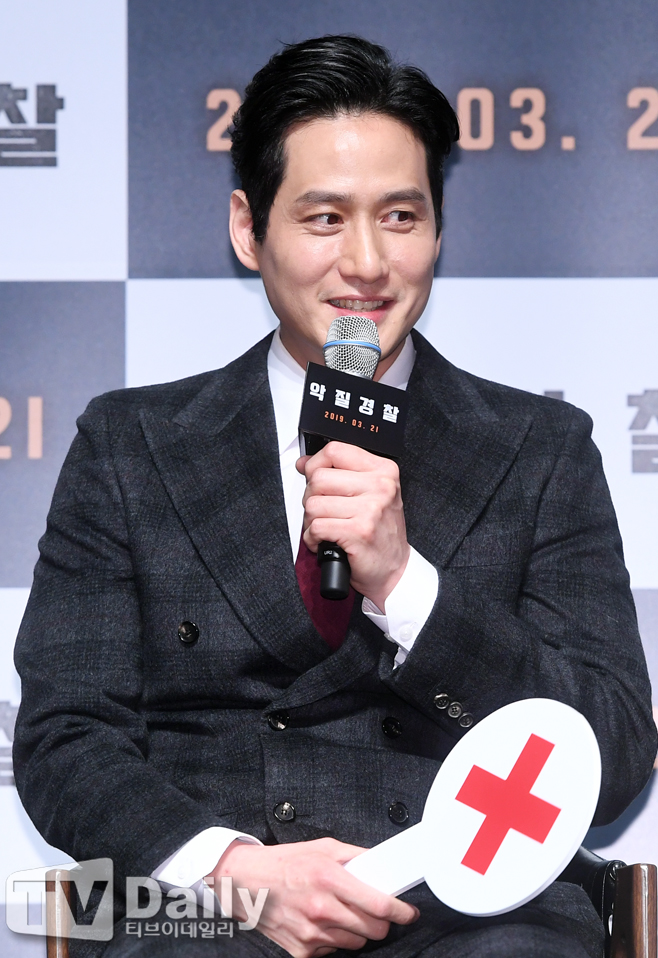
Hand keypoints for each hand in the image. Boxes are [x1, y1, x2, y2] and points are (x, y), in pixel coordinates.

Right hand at [207, 837, 418, 957]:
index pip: (379, 906)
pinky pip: (333, 951)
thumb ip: (355, 857)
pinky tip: (321, 921)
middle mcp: (321, 909)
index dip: (401, 912)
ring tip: (340, 912)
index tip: (409, 913)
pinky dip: (334, 939)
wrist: (246, 882)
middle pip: (373, 931)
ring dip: (356, 931)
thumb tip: (381, 866)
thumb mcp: (323, 848)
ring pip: (356, 943)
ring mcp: (311, 934)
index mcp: (329, 879)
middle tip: (374, 911)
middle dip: (380, 922)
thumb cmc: (285, 862)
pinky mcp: (302, 951)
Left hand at [297, 442, 409, 610]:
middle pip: (319, 478)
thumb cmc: (379, 532)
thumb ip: (340, 474)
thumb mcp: (370, 494)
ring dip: (311, 521)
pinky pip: (316, 527)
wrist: (394, 570)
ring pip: (313, 504)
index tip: (313, 476)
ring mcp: (371, 509)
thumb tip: (305, 463)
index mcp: (383, 470)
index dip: (315, 464)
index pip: (335, 450)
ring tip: (327, 528)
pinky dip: (312, 539)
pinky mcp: (359, 532)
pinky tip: (325, 542)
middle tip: (324, 512)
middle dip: (311, 498)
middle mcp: (381, 486)